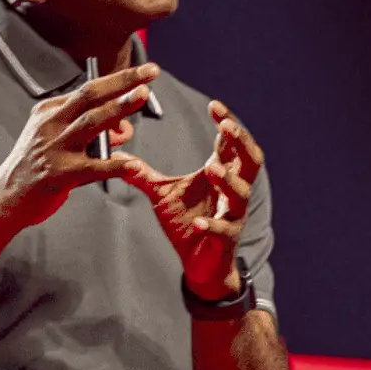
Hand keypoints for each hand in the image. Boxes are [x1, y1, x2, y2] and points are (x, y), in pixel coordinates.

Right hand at [0, 64, 157, 231]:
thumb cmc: (37, 166)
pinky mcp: (59, 175)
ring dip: (118, 108)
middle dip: (121, 81)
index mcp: (49, 111)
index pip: (88, 90)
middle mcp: (50, 124)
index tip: (143, 72)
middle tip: (149, 72)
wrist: (6, 197)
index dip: (117, 80)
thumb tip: (123, 128)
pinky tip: (132, 163)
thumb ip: (89, 132)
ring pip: (91, 122)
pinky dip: (114, 165)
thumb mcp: (56, 139)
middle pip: (90, 96)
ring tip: (142, 96)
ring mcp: (54, 148)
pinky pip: (92, 168)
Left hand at [126, 101, 263, 299]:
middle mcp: (232, 191)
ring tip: (212, 170)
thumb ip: (144, 175)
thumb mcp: (162, 194)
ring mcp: (231, 214)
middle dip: (241, 142)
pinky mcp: (226, 239)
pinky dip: (212, 224)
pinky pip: (224, 229)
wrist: (200, 264)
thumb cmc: (187, 223)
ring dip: (228, 180)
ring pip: (241, 192)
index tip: (213, 105)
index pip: (230, 143)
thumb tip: (120, 157)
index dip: (226, 123)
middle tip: (226, 126)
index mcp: (220, 174)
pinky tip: (199, 221)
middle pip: (250, 160)